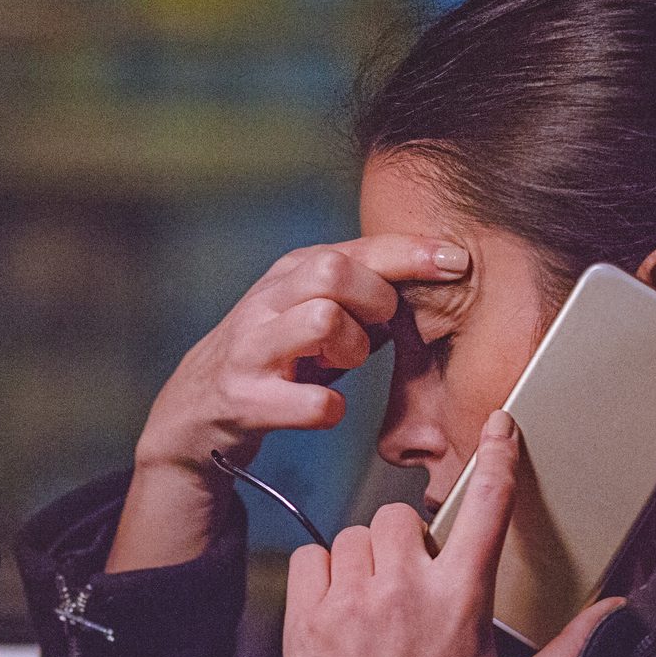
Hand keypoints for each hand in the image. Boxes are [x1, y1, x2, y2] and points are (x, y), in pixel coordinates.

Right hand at [108, 235, 467, 572]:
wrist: (197, 409)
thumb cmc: (273, 353)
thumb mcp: (310, 305)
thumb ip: (363, 286)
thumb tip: (439, 270)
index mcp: (290, 272)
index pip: (359, 246)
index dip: (413, 252)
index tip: (458, 262)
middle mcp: (268, 301)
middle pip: (334, 271)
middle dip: (375, 300)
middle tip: (378, 328)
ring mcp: (253, 348)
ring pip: (321, 319)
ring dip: (351, 348)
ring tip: (342, 365)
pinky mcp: (246, 398)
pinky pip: (314, 401)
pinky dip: (330, 408)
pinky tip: (324, 406)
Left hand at [282, 408, 625, 656]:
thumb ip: (570, 651)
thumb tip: (617, 611)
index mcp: (462, 602)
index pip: (486, 509)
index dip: (497, 460)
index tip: (500, 428)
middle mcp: (404, 590)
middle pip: (403, 517)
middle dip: (410, 543)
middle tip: (412, 586)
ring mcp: (351, 602)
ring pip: (356, 536)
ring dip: (367, 562)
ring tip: (375, 609)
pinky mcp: (305, 620)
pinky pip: (312, 559)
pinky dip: (323, 577)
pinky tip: (338, 614)